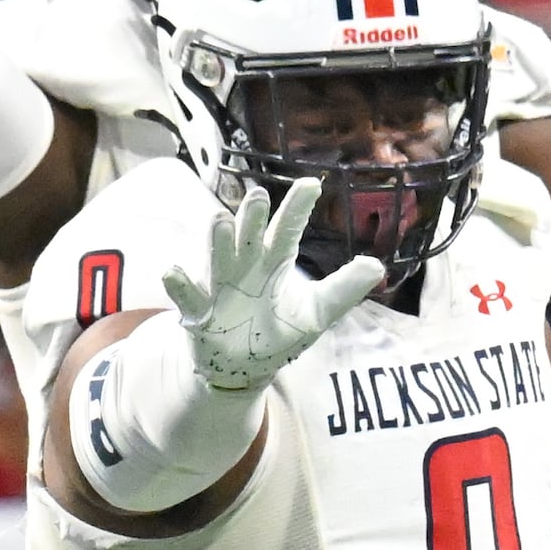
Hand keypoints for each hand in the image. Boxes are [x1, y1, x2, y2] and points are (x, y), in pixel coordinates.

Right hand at [164, 180, 382, 394]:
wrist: (245, 365)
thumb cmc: (279, 329)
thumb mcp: (318, 312)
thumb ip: (344, 289)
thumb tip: (376, 266)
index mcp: (274, 260)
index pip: (288, 228)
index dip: (298, 207)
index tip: (312, 184)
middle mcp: (245, 264)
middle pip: (248, 232)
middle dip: (251, 215)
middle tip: (258, 196)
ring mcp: (220, 284)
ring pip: (217, 254)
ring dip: (218, 240)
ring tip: (222, 222)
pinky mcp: (199, 310)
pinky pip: (186, 294)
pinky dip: (179, 284)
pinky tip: (174, 273)